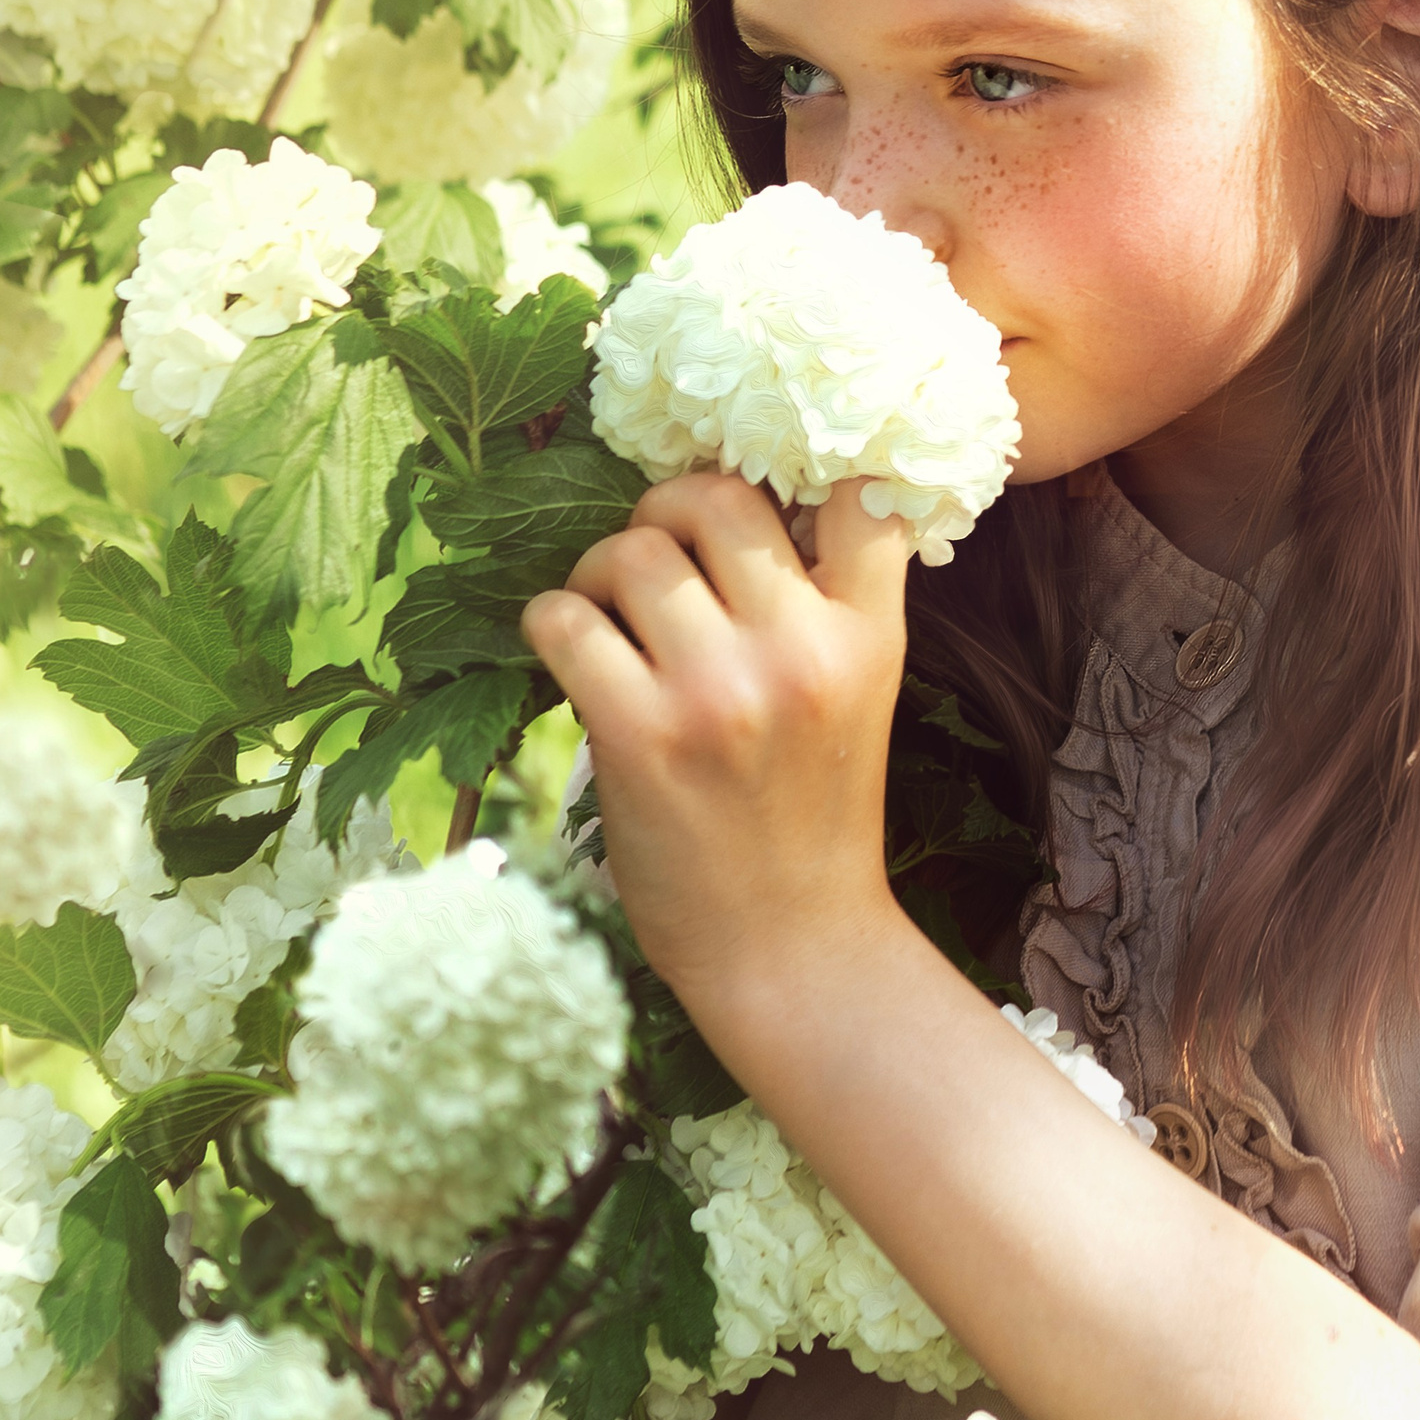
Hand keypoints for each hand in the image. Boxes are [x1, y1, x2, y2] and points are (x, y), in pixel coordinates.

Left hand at [521, 471, 914, 1018]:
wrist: (789, 949)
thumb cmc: (812, 815)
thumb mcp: (861, 695)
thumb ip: (824, 603)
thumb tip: (736, 499)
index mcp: (868, 635)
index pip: (859, 495)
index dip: (799, 471)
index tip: (757, 495)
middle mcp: (800, 650)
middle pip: (714, 499)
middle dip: (666, 513)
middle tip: (653, 558)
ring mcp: (718, 690)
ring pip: (629, 550)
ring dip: (600, 572)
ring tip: (608, 618)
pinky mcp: (638, 733)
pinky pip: (562, 618)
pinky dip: (552, 623)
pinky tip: (572, 657)